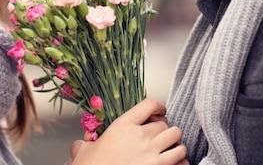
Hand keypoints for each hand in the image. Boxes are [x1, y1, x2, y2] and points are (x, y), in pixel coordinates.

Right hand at [69, 98, 186, 164]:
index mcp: (123, 126)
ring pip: (177, 139)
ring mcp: (153, 155)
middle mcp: (141, 137)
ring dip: (175, 144)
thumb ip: (84, 144)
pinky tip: (175, 164)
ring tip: (170, 149)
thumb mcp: (84, 153)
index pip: (149, 104)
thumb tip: (80, 145)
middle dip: (165, 130)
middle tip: (160, 136)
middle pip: (166, 123)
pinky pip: (182, 160)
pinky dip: (181, 161)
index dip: (158, 107)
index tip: (159, 111)